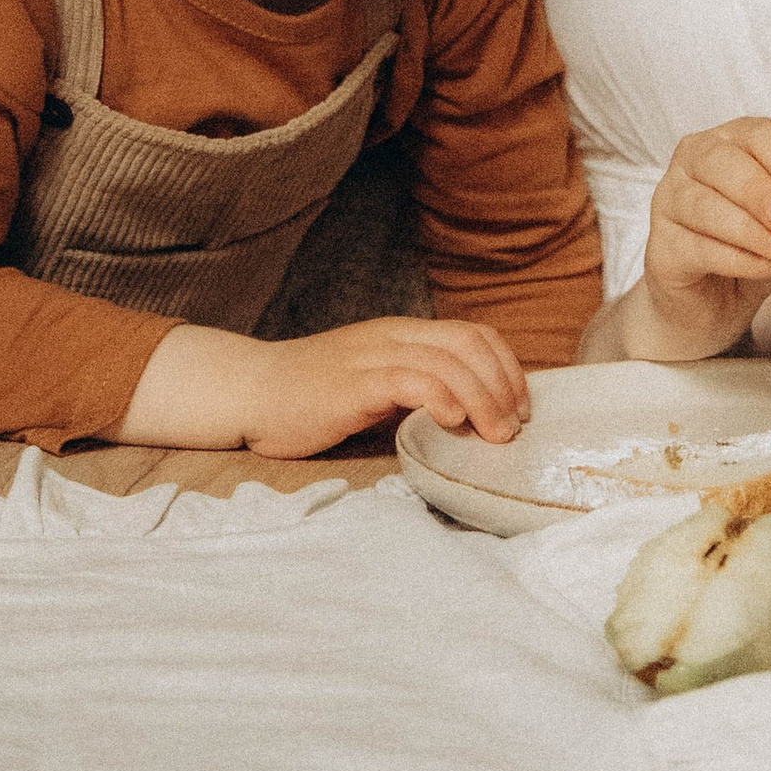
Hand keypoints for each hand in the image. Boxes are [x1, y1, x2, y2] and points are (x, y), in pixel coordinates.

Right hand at [121, 316, 531, 458]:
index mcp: (403, 334)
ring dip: (483, 399)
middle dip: (504, 385)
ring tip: (495, 436)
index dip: (507, 368)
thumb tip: (469, 416)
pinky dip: (442, 398)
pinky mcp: (353, 384)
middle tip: (514, 428)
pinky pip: (410, 380)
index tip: (520, 408)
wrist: (250, 392)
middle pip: (470, 344)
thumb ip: (414, 389)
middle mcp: (393, 337)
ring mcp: (372, 357)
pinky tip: (453, 422)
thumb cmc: (311, 398)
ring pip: (448, 362)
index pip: (474, 335)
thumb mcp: (374, 384)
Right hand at [637, 118, 770, 358]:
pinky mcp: (660, 245)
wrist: (712, 303)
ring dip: (748, 229)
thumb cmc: (755, 249)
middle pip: (721, 161)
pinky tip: (762, 267)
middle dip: (759, 189)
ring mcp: (669, 200)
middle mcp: (694, 161)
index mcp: (732, 141)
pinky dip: (735, 258)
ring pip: (704, 204)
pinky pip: (696, 246)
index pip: (757, 133)